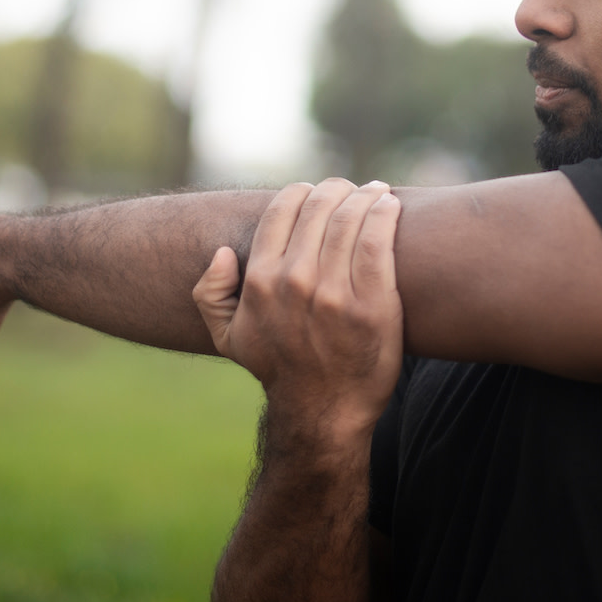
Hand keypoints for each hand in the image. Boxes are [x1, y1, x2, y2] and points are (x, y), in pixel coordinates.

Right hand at [193, 179, 403, 442]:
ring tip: (376, 192)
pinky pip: (377, 243)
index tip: (317, 193)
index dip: (303, 192)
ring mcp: (335, 294)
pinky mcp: (374, 306)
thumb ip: (210, 293)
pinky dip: (384, 215)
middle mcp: (295, 282)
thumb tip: (223, 252)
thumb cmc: (279, 368)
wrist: (323, 412)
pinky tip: (390, 205)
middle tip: (351, 189)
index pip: (283, 209)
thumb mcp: (228, 338)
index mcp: (260, 281)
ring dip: (365, 195)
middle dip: (337, 189)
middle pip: (320, 208)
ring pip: (350, 219)